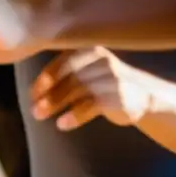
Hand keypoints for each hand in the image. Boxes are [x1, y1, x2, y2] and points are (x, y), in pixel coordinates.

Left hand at [30, 47, 154, 130]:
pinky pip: (91, 105)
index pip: (65, 61)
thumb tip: (33, 92)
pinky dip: (74, 115)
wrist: (143, 94)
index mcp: (92, 51)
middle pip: (70, 76)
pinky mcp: (119, 96)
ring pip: (79, 89)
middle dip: (49, 93)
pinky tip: (62, 124)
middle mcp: (103, 61)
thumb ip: (66, 73)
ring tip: (40, 117)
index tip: (32, 94)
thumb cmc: (105, 83)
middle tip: (33, 110)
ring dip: (56, 103)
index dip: (46, 78)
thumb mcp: (88, 71)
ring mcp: (112, 78)